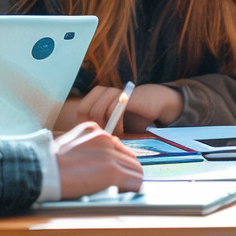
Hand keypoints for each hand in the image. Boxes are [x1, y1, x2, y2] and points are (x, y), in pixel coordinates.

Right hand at [53, 122, 143, 198]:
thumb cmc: (49, 164)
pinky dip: (132, 189)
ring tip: (121, 192)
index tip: (113, 173)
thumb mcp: (69, 145)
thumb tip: (100, 162)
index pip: (118, 147)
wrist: (42, 171)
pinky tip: (123, 195)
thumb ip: (86, 148)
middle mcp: (105, 138)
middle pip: (130, 158)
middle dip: (126, 173)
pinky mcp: (112, 172)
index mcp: (94, 130)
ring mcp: (110, 155)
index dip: (118, 162)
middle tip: (120, 186)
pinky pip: (135, 181)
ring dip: (130, 182)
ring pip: (136, 169)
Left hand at [65, 83, 184, 130]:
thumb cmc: (133, 119)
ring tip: (116, 134)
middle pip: (86, 109)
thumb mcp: (115, 126)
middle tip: (106, 136)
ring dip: (106, 125)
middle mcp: (103, 92)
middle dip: (95, 125)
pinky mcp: (124, 95)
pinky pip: (112, 110)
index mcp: (98, 97)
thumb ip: (102, 130)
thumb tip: (87, 143)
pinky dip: (116, 123)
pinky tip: (122, 130)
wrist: (153, 104)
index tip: (96, 136)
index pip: (82, 109)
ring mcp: (113, 92)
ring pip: (98, 110)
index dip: (85, 124)